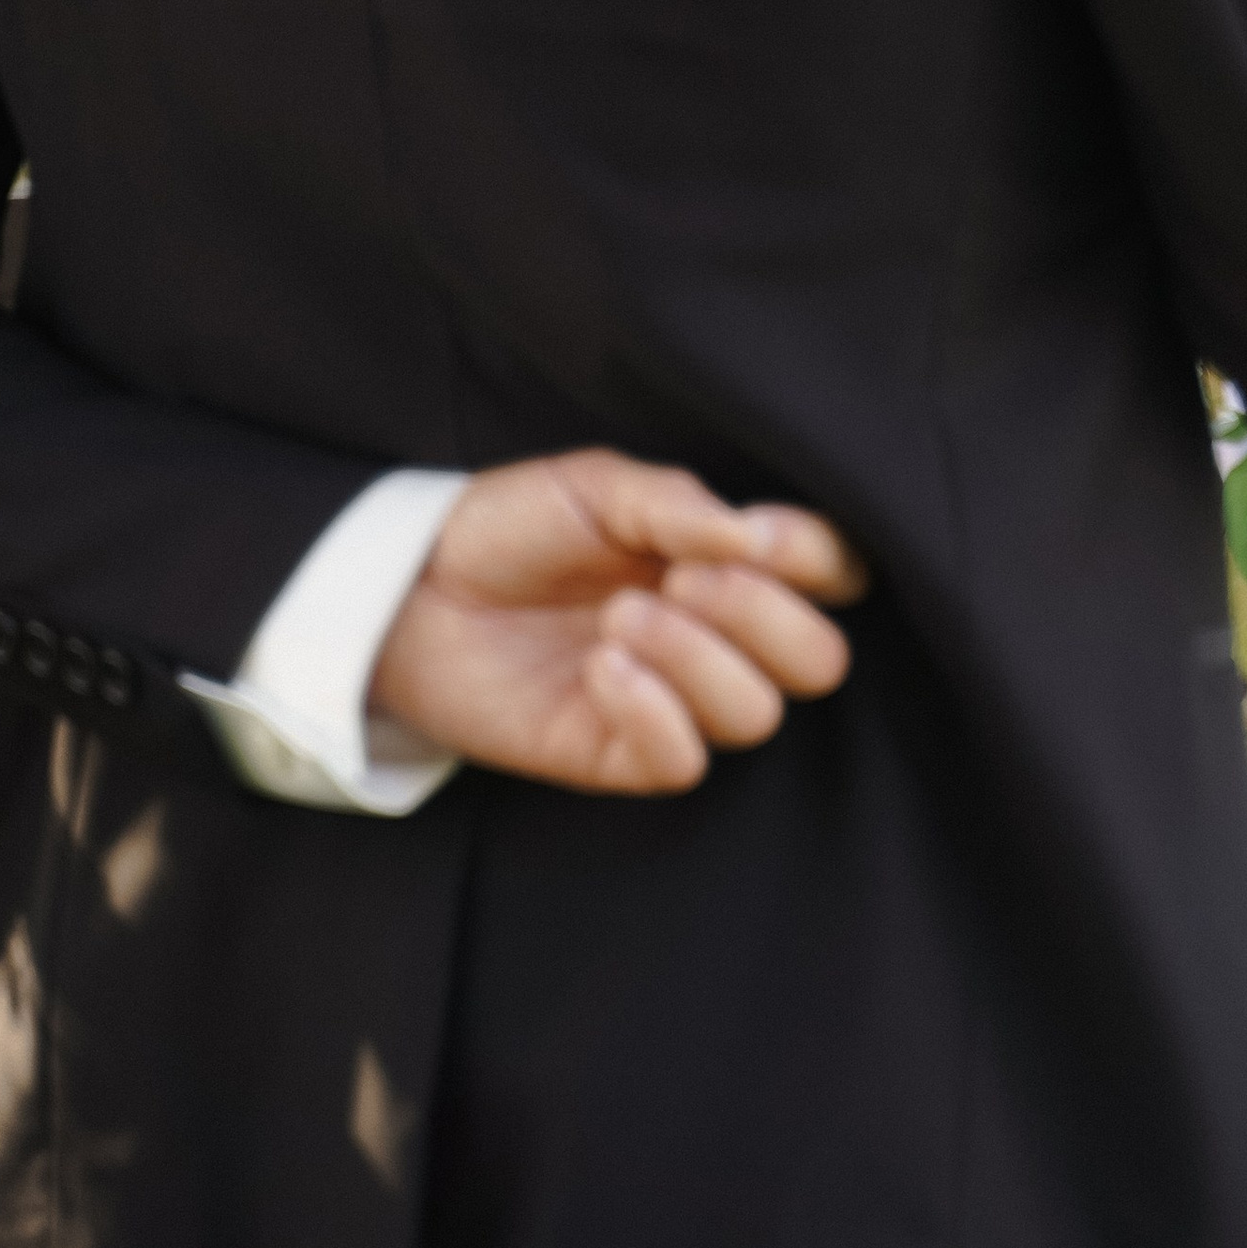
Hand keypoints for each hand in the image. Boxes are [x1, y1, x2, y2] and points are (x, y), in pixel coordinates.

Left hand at [368, 449, 867, 795]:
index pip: (834, 574)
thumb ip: (679, 505)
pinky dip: (654, 710)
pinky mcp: (620, 755)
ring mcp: (673, 701)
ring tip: (619, 619)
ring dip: (696, 658)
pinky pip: (684, 761)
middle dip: (765, 616)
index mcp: (728, 562)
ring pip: (758, 714)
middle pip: (820, 661)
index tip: (752, 534)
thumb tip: (754, 534)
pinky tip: (599, 669)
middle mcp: (717, 637)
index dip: (816, 559)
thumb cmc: (510, 528)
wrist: (412, 589)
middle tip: (684, 581)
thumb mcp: (596, 487)